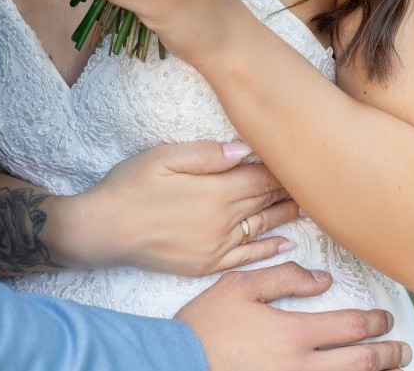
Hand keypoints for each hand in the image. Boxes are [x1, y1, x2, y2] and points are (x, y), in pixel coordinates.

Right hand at [67, 140, 300, 274]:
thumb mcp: (165, 156)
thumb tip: (244, 149)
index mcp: (215, 190)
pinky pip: (246, 258)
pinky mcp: (206, 264)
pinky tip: (283, 244)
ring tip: (305, 206)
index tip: (296, 155)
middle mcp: (222, 221)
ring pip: (261, 228)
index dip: (278, 166)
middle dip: (286, 188)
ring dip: (284, 215)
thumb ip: (207, 153)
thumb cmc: (131, 185)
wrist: (104, 229)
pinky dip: (268, 250)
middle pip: (264, 200)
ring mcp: (216, 246)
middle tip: (309, 178)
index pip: (259, 176)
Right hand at [177, 264, 412, 370]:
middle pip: (359, 364)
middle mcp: (301, 368)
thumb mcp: (240, 285)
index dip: (374, 323)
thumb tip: (320, 280)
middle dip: (387, 355)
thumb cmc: (206, 326)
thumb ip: (283, 278)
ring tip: (392, 370)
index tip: (385, 318)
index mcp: (293, 334)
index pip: (349, 328)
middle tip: (403, 349)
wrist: (178, 364)